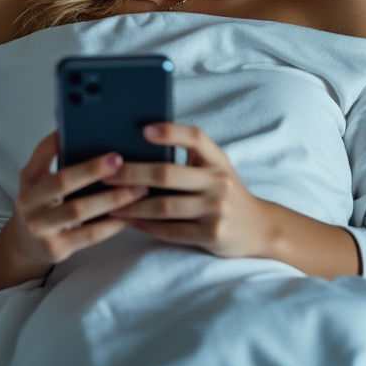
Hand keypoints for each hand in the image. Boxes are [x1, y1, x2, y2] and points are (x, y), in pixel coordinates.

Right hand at [9, 131, 148, 267]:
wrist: (27, 244)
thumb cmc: (43, 205)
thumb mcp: (41, 181)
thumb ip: (57, 161)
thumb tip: (89, 136)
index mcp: (28, 179)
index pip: (42, 152)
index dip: (60, 140)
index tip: (85, 129)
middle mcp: (29, 202)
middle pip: (62, 182)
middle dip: (92, 170)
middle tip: (119, 160)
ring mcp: (40, 228)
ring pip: (79, 210)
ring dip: (112, 198)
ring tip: (137, 188)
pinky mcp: (56, 248)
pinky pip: (90, 235)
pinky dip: (112, 224)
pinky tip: (130, 214)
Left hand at [105, 123, 270, 257]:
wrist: (260, 228)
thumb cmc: (224, 192)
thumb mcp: (215, 168)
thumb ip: (188, 158)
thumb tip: (139, 145)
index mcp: (218, 160)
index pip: (196, 138)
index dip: (170, 132)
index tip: (143, 130)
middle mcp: (219, 182)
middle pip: (167, 174)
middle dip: (132, 173)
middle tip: (106, 174)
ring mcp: (217, 210)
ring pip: (164, 206)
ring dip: (132, 205)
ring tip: (109, 202)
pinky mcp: (212, 235)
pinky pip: (171, 230)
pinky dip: (145, 225)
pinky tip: (128, 220)